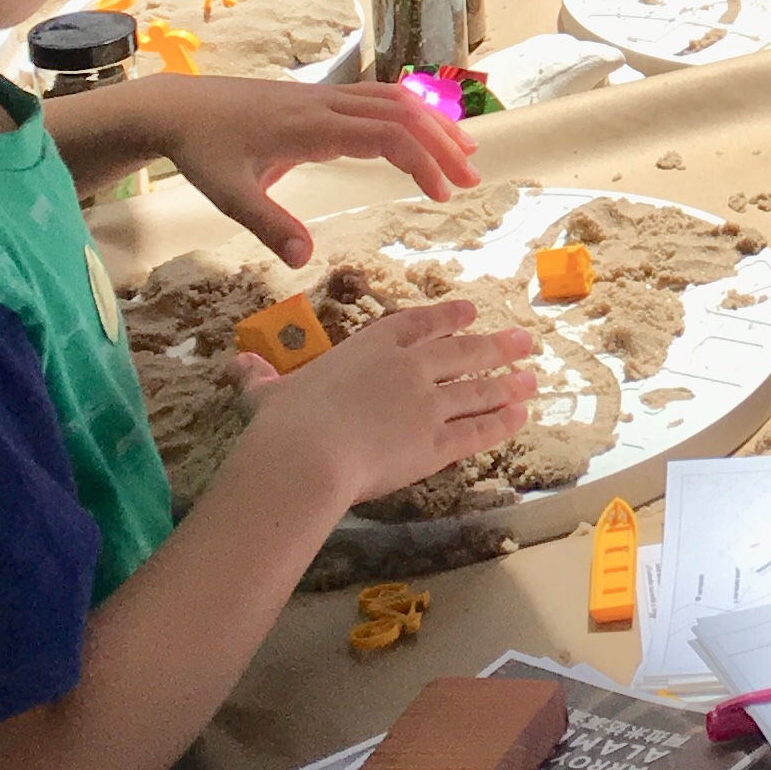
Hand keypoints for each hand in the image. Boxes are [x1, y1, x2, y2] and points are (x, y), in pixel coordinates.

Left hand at [152, 77, 477, 266]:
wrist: (179, 108)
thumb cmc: (204, 152)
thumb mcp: (229, 195)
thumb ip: (268, 225)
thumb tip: (305, 259)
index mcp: (311, 126)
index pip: (386, 135)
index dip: (422, 161)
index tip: (443, 195)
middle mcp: (326, 104)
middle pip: (402, 112)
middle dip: (441, 144)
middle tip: (471, 179)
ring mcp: (325, 97)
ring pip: (394, 99)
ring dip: (432, 123)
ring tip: (463, 153)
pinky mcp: (320, 98)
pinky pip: (377, 97)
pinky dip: (410, 113)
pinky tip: (421, 132)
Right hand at [235, 295, 539, 515]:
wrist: (307, 458)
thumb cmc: (284, 423)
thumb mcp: (269, 394)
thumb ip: (261, 378)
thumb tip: (237, 364)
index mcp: (370, 347)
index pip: (417, 325)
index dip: (447, 317)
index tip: (471, 311)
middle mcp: (408, 369)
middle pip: (461, 352)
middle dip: (495, 345)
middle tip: (524, 340)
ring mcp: (427, 405)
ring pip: (477, 389)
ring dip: (507, 383)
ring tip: (533, 377)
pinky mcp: (435, 444)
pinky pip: (476, 431)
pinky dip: (501, 423)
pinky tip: (520, 416)